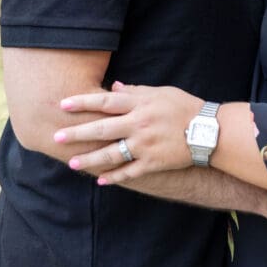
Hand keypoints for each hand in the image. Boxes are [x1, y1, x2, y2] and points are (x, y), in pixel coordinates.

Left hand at [54, 82, 201, 183]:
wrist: (209, 130)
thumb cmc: (184, 106)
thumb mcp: (161, 92)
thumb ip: (136, 90)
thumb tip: (114, 86)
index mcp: (141, 104)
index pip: (106, 101)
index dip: (84, 102)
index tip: (63, 104)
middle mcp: (140, 124)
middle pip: (103, 128)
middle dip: (78, 133)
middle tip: (57, 137)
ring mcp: (146, 145)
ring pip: (112, 154)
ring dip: (91, 159)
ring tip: (73, 163)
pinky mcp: (153, 163)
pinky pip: (130, 171)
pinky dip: (115, 177)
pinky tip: (101, 180)